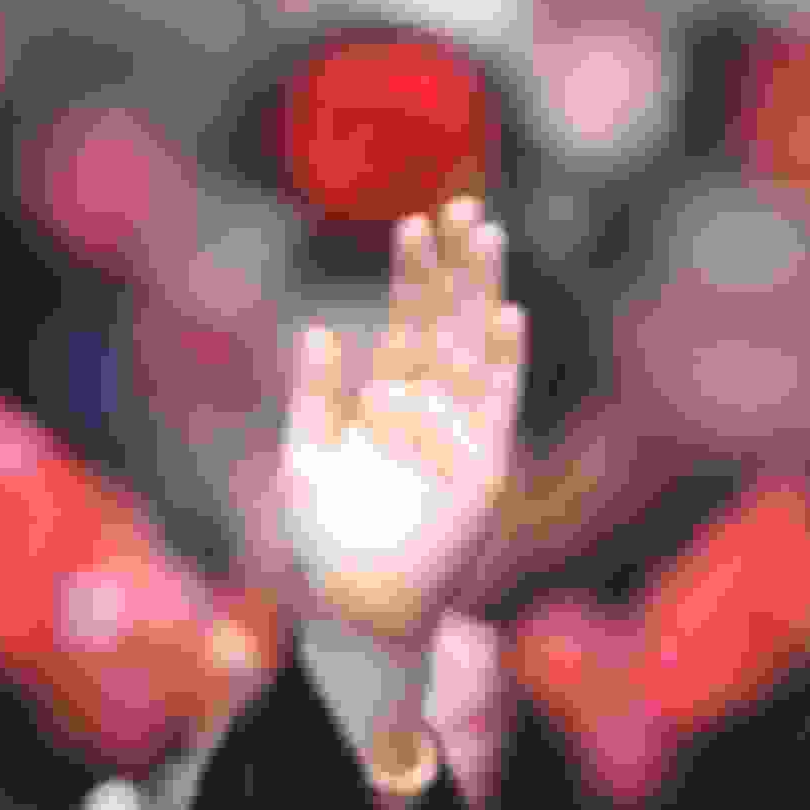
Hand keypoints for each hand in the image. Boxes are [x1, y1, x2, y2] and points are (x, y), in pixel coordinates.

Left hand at [276, 198, 525, 647]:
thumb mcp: (305, 457)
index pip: (407, 321)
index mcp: (388, 400)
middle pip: (450, 320)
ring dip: (483, 293)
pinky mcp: (483, 465)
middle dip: (457, 266)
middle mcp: (431, 407)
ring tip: (486, 236)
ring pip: (477, 346)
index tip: (415, 224)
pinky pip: (496, 404)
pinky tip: (505, 316)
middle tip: (463, 205)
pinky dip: (503, 362)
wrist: (357, 604)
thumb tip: (317, 330)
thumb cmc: (325, 539)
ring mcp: (460, 432)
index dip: (413, 275)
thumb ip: (314, 397)